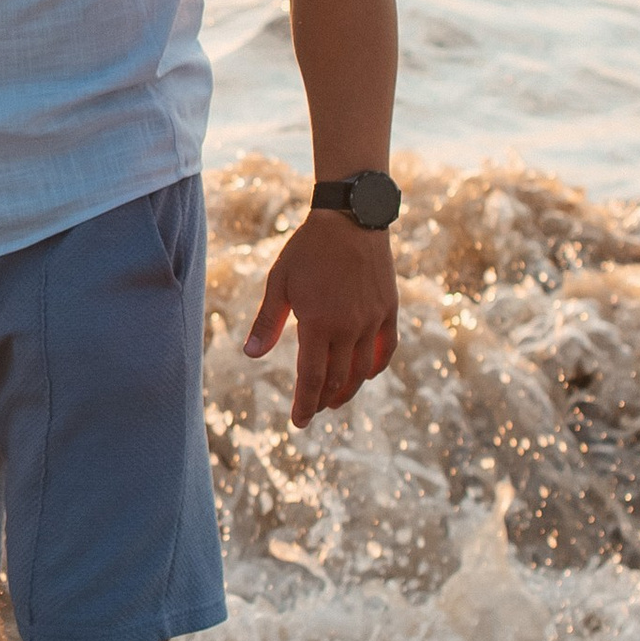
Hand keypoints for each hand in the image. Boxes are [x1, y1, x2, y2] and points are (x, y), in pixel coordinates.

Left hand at [243, 214, 399, 429]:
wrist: (350, 218)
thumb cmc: (307, 249)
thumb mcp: (279, 283)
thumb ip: (266, 323)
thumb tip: (250, 356)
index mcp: (319, 324)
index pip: (311, 378)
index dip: (305, 404)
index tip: (299, 423)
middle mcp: (349, 328)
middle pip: (338, 380)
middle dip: (324, 400)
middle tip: (314, 409)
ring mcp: (373, 321)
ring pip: (363, 370)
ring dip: (348, 389)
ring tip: (335, 398)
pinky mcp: (389, 310)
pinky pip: (386, 350)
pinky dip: (375, 367)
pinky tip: (365, 374)